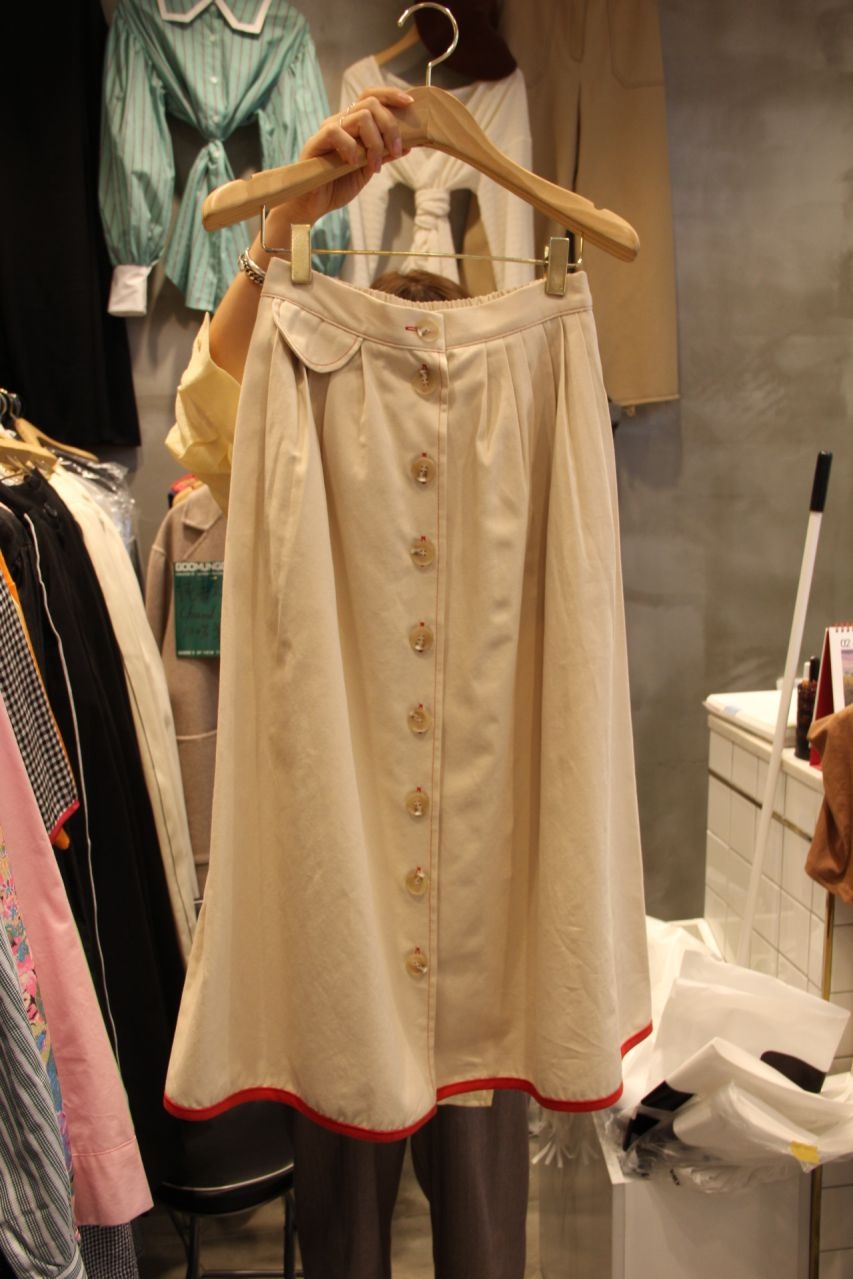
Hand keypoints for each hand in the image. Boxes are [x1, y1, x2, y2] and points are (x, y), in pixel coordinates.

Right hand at [265, 87, 413, 233]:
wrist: (314, 205)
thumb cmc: (337, 186)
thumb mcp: (367, 170)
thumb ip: (384, 155)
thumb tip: (408, 145)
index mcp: (353, 125)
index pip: (371, 96)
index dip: (390, 95)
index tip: (409, 103)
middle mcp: (340, 121)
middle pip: (371, 104)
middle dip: (390, 127)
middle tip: (394, 152)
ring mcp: (328, 130)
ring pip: (360, 117)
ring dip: (375, 143)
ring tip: (373, 166)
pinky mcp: (316, 142)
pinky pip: (336, 132)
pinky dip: (351, 148)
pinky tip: (353, 164)